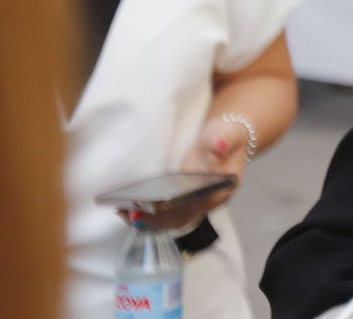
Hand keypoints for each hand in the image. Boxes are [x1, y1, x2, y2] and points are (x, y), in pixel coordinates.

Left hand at [124, 118, 249, 230]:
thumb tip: (217, 147)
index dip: (178, 209)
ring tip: (123, 212)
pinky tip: (127, 207)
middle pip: (181, 218)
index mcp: (222, 189)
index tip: (156, 208)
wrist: (224, 137)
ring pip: (170, 220)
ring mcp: (194, 203)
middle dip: (156, 220)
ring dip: (148, 221)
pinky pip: (164, 214)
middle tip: (132, 214)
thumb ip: (223, 139)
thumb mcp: (228, 132)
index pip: (198, 206)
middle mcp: (208, 201)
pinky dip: (147, 214)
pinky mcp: (182, 201)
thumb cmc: (226, 135)